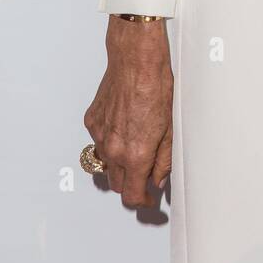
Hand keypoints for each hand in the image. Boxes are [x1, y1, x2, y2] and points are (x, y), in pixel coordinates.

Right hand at [84, 16, 173, 208]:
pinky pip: (97, 142)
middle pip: (117, 185)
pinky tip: (123, 130)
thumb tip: (158, 179)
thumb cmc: (157, 86)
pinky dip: (108, 144)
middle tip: (145, 180)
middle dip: (131, 186)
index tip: (150, 200)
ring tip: (134, 156)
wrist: (136, 60)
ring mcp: (99, 135)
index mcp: (136, 154)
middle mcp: (113, 149)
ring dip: (118, 168)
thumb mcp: (170, 128)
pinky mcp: (92, 120)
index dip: (143, 203)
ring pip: (105, 165)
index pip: (133, 196)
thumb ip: (163, 160)